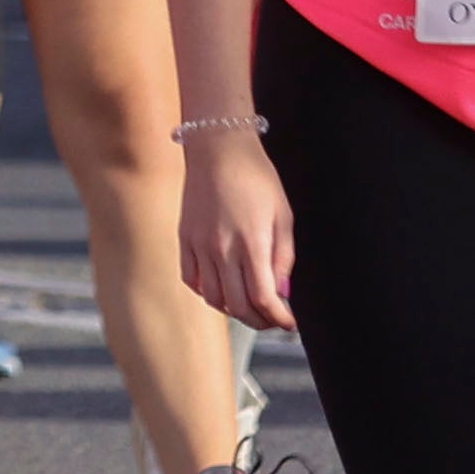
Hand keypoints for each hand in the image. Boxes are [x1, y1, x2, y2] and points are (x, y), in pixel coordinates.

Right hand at [176, 136, 295, 330]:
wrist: (217, 150)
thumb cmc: (256, 178)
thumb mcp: (283, 216)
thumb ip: (283, 258)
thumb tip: (283, 293)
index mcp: (251, 243)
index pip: (264, 298)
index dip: (279, 318)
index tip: (289, 323)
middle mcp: (222, 249)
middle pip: (238, 305)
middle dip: (260, 320)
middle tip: (273, 320)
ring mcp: (199, 245)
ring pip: (214, 297)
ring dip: (234, 310)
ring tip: (249, 308)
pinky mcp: (185, 239)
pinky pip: (192, 279)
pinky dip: (207, 293)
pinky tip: (222, 290)